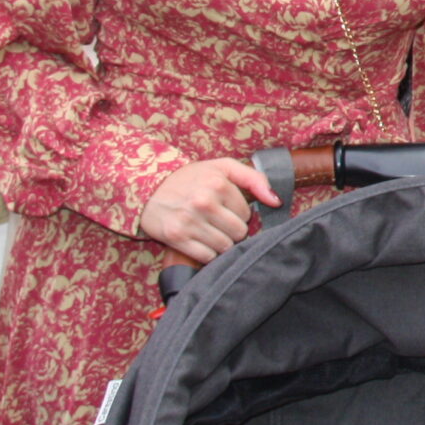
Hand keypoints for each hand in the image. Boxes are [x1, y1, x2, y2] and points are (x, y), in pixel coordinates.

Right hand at [137, 156, 279, 262]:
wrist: (148, 188)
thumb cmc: (190, 178)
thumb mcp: (222, 168)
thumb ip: (254, 179)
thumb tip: (277, 201)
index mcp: (218, 183)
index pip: (247, 213)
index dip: (238, 213)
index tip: (225, 209)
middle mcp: (204, 202)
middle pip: (239, 232)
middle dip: (232, 230)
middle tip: (218, 222)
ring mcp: (189, 221)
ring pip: (225, 247)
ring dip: (221, 243)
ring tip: (210, 232)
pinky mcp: (176, 238)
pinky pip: (207, 257)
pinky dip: (207, 253)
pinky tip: (200, 241)